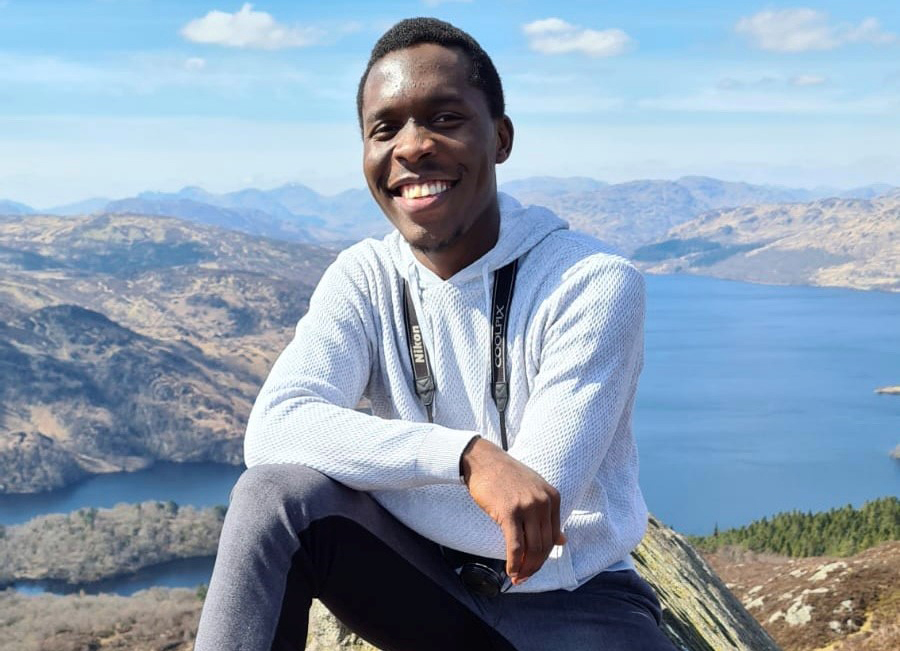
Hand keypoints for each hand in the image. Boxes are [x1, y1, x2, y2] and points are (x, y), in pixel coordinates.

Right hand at [461, 438, 566, 584]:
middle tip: (524, 577)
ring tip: (517, 577)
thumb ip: (548, 514)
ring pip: (532, 548)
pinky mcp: (509, 513)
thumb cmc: (506, 476)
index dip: (545, 555)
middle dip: (535, 566)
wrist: (484, 461)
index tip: (534, 566)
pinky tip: (510, 571)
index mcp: (553, 497)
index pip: (554, 535)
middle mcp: (543, 502)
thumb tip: (563, 540)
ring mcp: (527, 507)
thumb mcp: (534, 490)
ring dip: (525, 568)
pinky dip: (514, 562)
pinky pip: (515, 545)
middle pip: (544, 544)